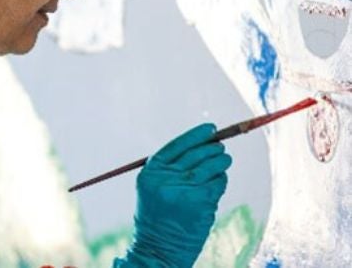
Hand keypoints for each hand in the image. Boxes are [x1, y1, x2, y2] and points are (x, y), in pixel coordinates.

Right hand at [114, 123, 231, 267]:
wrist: (158, 247)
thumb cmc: (158, 216)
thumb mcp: (155, 187)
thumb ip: (171, 168)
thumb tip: (204, 144)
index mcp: (151, 172)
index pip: (176, 145)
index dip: (195, 135)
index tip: (212, 128)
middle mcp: (165, 179)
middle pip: (195, 154)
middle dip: (212, 148)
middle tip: (221, 148)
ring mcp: (183, 190)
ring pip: (210, 166)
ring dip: (221, 162)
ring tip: (224, 161)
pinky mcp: (200, 201)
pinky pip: (217, 182)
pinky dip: (221, 180)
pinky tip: (218, 182)